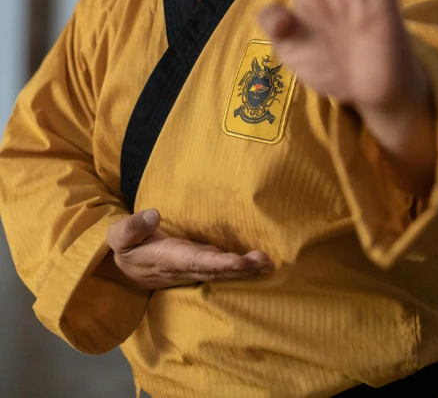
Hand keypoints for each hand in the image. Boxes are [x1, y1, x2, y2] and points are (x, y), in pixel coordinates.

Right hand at [95, 209, 273, 290]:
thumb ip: (133, 226)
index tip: (240, 262)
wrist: (123, 270)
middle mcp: (184, 268)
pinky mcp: (198, 266)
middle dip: (241, 269)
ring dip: (246, 270)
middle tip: (265, 262)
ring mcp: (193, 269)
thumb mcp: (119, 236)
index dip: (219, 264)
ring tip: (268, 263)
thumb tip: (154, 214)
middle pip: (216, 271)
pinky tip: (259, 265)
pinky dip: (241, 269)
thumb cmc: (125, 248)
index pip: (196, 262)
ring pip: (222, 273)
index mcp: (167, 259)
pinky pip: (221, 270)